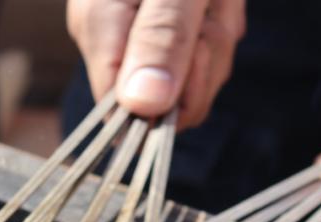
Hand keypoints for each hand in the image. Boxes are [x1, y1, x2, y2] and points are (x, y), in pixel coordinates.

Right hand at [67, 0, 245, 128]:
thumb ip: (160, 38)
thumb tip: (144, 106)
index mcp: (100, 26)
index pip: (120, 111)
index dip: (165, 105)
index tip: (193, 55)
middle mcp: (113, 41)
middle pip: (164, 103)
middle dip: (203, 64)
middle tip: (208, 13)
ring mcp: (139, 38)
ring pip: (190, 82)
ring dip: (216, 42)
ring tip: (212, 0)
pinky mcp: (165, 31)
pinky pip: (201, 57)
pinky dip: (220, 28)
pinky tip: (214, 1)